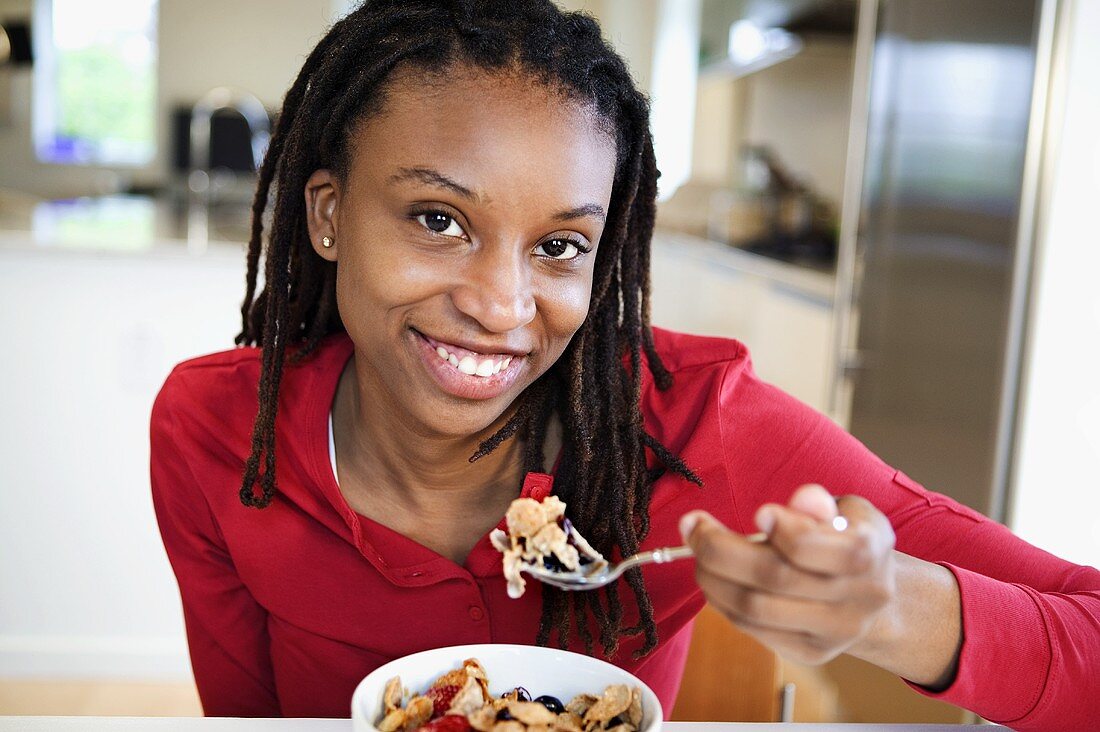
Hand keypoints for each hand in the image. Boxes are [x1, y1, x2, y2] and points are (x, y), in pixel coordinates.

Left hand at [679, 485, 897, 665]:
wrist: (874, 596)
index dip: (781, 529)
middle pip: (772, 578)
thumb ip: (820, 503)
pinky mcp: (811, 652)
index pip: (812, 547)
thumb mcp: (845, 509)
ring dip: (712, 578)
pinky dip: (723, 602)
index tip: (758, 512)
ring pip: (755, 608)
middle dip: (718, 549)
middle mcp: (855, 599)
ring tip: (698, 553)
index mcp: (868, 552)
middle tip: (692, 526)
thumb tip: (804, 498)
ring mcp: (833, 632)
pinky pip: (752, 628)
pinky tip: (715, 580)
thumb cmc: (846, 539)